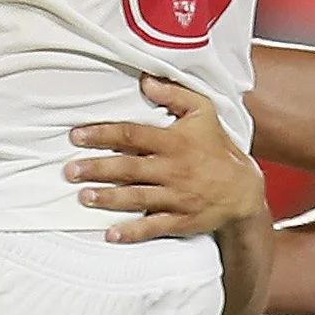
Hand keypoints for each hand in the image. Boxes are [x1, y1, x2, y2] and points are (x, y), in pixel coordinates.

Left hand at [66, 78, 268, 243]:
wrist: (243, 188)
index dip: (102, 134)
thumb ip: (174, 94)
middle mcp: (173, 169)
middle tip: (70, 171)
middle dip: (97, 169)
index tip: (76, 136)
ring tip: (84, 197)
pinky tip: (111, 235)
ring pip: (137, 197)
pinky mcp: (181, 220)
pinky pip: (154, 227)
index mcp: (174, 141)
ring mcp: (177, 197)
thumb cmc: (217, 146)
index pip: (132, 134)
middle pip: (129, 168)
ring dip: (109, 198)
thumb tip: (145, 80)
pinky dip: (133, 232)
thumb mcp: (203, 112)